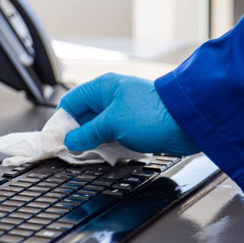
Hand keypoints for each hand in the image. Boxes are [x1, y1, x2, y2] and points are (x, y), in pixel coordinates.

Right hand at [59, 73, 199, 155]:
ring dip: (93, 141)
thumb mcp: (111, 124)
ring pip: (97, 127)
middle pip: (82, 116)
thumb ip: (87, 134)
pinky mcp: (133, 123)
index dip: (61, 122)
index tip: (55, 140)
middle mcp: (110, 97)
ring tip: (91, 154)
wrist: (188, 121)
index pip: (70, 103)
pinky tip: (107, 153)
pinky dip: (107, 144)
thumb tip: (70, 141)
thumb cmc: (151, 114)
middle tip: (72, 151)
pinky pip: (112, 134)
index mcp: (101, 88)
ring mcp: (122, 110)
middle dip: (77, 134)